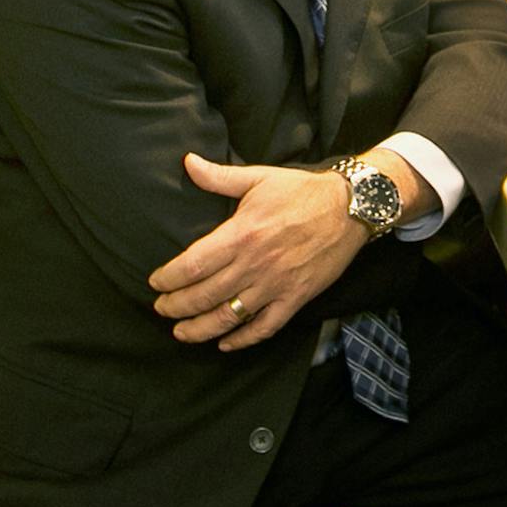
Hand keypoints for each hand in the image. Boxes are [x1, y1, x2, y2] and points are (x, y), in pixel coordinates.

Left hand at [149, 155, 366, 348]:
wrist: (350, 207)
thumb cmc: (302, 191)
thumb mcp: (258, 178)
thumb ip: (219, 177)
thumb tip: (187, 162)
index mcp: (241, 234)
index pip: (192, 264)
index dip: (169, 279)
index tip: (155, 283)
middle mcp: (254, 264)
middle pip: (204, 295)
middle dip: (176, 306)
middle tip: (161, 309)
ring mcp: (275, 284)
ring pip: (229, 317)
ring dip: (200, 329)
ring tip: (182, 332)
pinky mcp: (295, 298)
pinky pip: (265, 327)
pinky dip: (243, 340)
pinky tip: (226, 344)